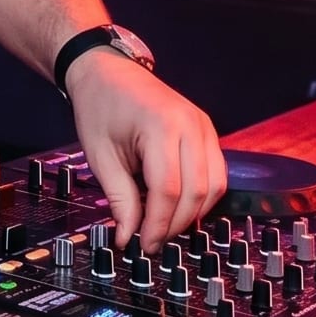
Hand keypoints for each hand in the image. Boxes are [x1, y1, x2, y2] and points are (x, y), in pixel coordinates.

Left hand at [66, 50, 224, 250]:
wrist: (107, 71)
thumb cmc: (99, 106)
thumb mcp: (100, 155)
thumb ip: (119, 198)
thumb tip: (127, 237)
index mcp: (161, 126)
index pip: (168, 190)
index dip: (158, 224)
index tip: (143, 245)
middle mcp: (190, 124)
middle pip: (196, 191)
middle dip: (176, 224)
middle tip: (153, 242)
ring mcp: (203, 125)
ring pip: (214, 185)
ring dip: (193, 213)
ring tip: (165, 227)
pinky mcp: (207, 129)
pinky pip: (216, 172)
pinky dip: (202, 195)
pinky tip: (179, 207)